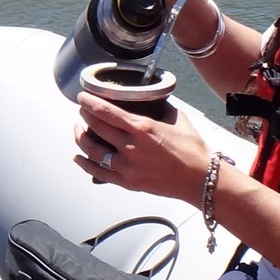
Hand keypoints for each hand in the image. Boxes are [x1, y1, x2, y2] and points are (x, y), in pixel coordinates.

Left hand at [73, 91, 212, 203]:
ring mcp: (127, 167)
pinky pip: (99, 172)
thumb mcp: (176, 118)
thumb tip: (149, 98)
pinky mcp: (128, 183)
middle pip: (95, 128)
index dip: (89, 102)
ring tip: (79, 130)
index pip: (105, 111)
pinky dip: (85, 164)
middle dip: (85, 116)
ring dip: (81, 138)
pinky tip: (78, 157)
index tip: (82, 97)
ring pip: (92, 151)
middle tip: (83, 110)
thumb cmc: (192, 149)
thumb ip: (158, 107)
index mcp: (142, 128)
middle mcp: (131, 147)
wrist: (200, 179)